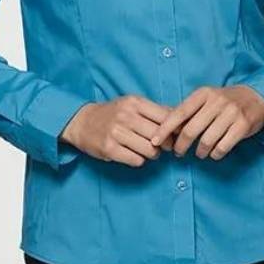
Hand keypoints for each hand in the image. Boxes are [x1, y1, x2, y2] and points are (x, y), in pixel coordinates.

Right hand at [60, 96, 178, 166]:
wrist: (82, 122)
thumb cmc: (113, 113)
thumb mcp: (132, 104)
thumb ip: (154, 111)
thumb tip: (181, 119)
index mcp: (134, 102)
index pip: (165, 117)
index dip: (174, 129)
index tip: (176, 135)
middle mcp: (126, 116)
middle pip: (159, 136)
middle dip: (166, 145)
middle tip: (164, 147)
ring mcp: (116, 132)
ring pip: (150, 150)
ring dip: (153, 154)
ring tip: (148, 151)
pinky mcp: (109, 149)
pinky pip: (136, 160)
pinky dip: (139, 160)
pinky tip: (134, 154)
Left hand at [150, 86, 263, 159]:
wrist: (256, 97)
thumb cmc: (224, 101)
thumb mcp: (206, 98)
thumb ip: (189, 110)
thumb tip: (164, 127)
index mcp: (203, 94)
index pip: (180, 112)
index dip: (165, 128)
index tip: (155, 141)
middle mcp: (216, 101)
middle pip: (191, 130)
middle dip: (181, 145)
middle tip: (178, 152)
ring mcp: (231, 113)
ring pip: (207, 141)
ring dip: (199, 152)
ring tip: (198, 153)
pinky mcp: (242, 126)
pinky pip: (223, 147)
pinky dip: (215, 154)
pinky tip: (213, 153)